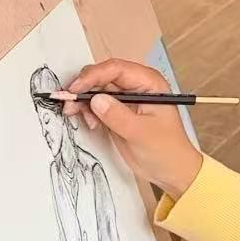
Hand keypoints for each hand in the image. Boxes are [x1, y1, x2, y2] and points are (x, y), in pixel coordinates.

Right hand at [63, 60, 201, 197]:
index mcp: (149, 83)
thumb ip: (118, 115)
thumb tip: (96, 99)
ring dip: (83, 101)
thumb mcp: (141, 133)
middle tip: (68, 103)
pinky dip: (88, 111)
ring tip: (74, 114)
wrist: (171, 171)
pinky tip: (91, 124)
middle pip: (103, 76)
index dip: (93, 76)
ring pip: (97, 90)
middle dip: (84, 88)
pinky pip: (97, 105)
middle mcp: (137, 86)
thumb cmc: (166, 150)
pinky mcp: (118, 113)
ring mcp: (126, 99)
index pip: (117, 69)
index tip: (75, 89)